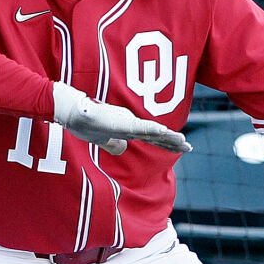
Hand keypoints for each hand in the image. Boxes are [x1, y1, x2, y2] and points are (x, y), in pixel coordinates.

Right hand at [51, 81, 190, 155]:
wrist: (73, 114)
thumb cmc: (85, 123)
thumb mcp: (102, 139)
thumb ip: (113, 143)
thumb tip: (122, 148)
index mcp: (129, 129)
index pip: (153, 138)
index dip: (167, 143)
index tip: (182, 147)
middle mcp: (132, 124)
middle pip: (157, 135)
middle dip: (173, 142)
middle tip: (189, 147)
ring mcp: (127, 122)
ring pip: (152, 130)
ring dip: (168, 137)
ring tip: (183, 142)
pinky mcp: (121, 121)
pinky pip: (139, 127)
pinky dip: (152, 129)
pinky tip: (163, 131)